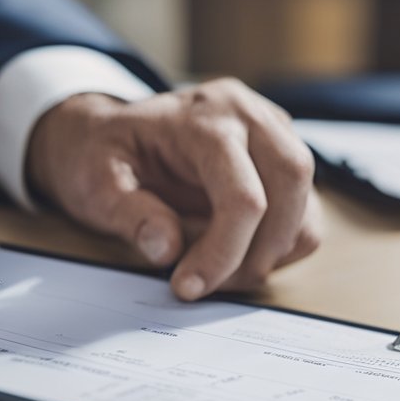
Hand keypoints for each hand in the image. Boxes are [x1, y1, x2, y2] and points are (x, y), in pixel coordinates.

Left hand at [27, 78, 322, 300]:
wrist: (106, 133)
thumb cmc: (101, 155)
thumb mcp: (94, 183)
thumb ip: (129, 214)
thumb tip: (169, 249)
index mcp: (202, 117)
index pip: (242, 193)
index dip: (224, 252)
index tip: (189, 286)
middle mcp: (247, 114)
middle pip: (291, 186)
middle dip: (257, 253)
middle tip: (212, 285)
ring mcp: (271, 131)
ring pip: (305, 204)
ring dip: (270, 254)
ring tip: (218, 271)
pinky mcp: (280, 156)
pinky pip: (304, 212)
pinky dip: (279, 246)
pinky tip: (234, 252)